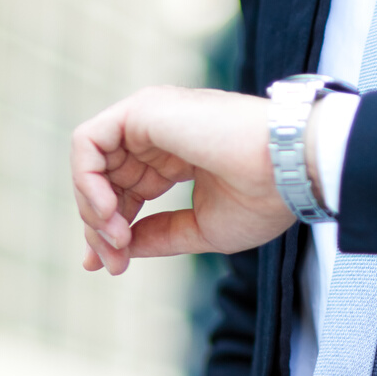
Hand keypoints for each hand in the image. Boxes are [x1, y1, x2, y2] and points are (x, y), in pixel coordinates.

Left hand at [71, 85, 294, 274]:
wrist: (289, 170)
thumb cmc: (263, 198)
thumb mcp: (201, 228)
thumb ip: (158, 235)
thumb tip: (118, 248)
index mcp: (176, 155)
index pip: (126, 189)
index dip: (109, 228)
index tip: (109, 266)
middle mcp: (159, 132)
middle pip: (104, 179)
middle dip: (98, 225)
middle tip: (113, 261)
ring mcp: (150, 117)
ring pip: (90, 161)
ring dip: (92, 207)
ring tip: (116, 239)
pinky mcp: (141, 110)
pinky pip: (87, 143)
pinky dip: (87, 181)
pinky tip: (110, 212)